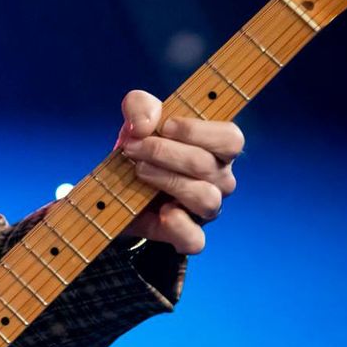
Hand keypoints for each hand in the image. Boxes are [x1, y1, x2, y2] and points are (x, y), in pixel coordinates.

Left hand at [114, 90, 242, 254]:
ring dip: (167, 181)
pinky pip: (196, 240)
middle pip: (207, 166)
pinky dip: (179, 226)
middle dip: (164, 152)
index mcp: (217, 149)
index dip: (199, 131)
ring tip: (138, 170)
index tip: (165, 125)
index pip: (231, 138)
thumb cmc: (140, 150)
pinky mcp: (187, 235)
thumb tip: (146, 124)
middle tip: (133, 147)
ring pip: (205, 198)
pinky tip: (161, 212)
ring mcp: (206, 210)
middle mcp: (219, 180)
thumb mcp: (136, 120)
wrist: (115, 189)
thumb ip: (141, 106)